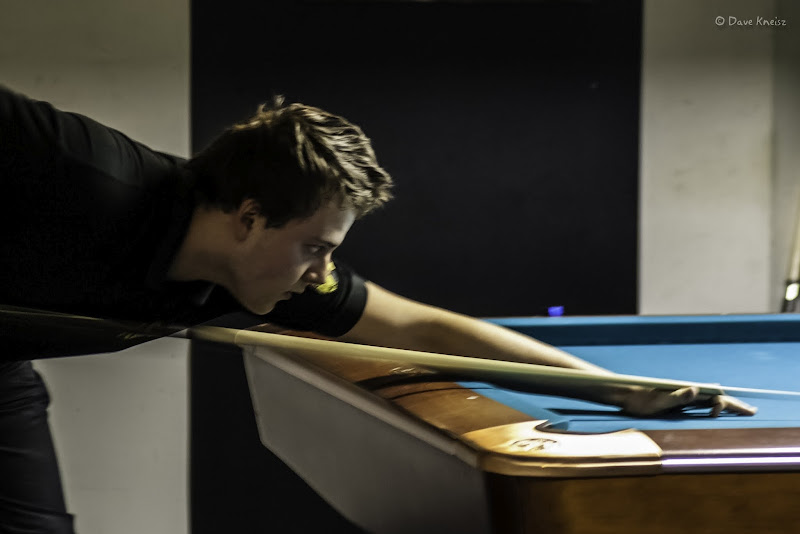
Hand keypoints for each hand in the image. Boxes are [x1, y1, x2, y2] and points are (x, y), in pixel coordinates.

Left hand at [620, 385, 757, 416]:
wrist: (624, 395)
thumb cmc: (639, 400)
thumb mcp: (658, 401)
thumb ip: (677, 396)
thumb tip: (695, 388)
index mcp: (686, 391)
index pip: (713, 396)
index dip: (723, 404)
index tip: (715, 412)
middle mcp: (687, 392)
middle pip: (716, 397)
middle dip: (734, 404)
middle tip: (753, 411)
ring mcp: (683, 397)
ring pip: (710, 400)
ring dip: (727, 405)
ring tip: (741, 410)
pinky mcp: (677, 402)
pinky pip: (700, 405)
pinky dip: (713, 407)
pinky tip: (717, 411)